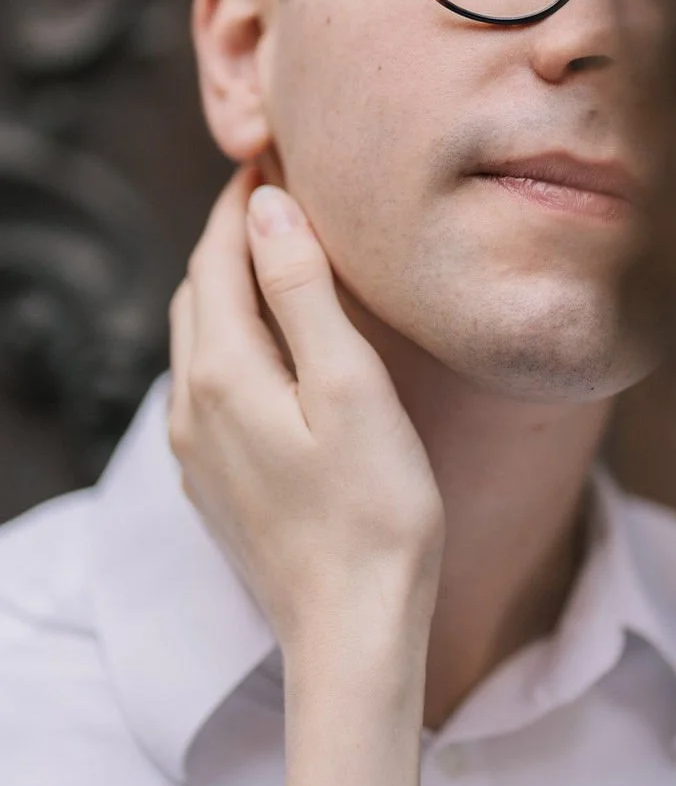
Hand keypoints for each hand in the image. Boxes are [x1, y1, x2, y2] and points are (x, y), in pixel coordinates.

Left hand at [168, 169, 444, 657]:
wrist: (352, 628)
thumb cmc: (373, 508)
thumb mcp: (350, 385)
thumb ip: (303, 291)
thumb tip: (267, 207)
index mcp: (222, 372)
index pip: (217, 258)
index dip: (241, 203)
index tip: (270, 157)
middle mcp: (191, 406)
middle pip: (197, 294)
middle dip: (228, 240)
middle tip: (274, 198)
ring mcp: (196, 451)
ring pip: (197, 341)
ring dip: (225, 290)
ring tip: (273, 260)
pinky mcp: (214, 483)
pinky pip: (206, 386)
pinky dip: (229, 342)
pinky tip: (267, 349)